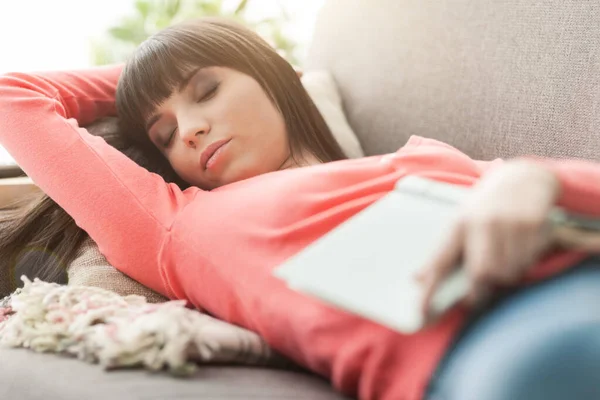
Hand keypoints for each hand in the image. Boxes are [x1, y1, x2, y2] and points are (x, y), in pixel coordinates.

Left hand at [419, 160, 560, 322]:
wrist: (522, 178)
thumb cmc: (485, 206)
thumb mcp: (460, 220)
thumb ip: (443, 250)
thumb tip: (416, 278)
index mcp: (458, 224)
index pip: (440, 261)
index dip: (429, 290)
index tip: (420, 311)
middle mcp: (483, 223)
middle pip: (481, 273)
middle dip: (478, 292)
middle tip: (476, 295)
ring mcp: (509, 223)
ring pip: (507, 272)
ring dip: (504, 278)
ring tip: (502, 262)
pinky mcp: (533, 225)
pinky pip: (528, 262)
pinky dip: (523, 266)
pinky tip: (519, 250)